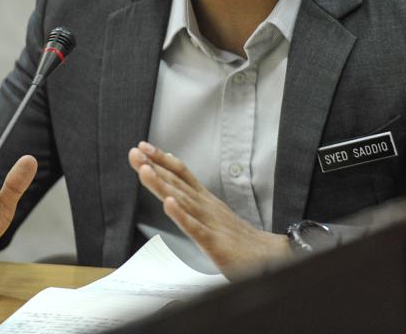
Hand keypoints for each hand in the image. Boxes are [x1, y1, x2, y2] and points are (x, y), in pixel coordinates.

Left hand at [128, 141, 289, 278]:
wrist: (269, 256)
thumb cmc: (239, 239)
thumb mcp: (214, 214)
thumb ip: (194, 200)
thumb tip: (175, 184)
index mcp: (205, 200)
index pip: (181, 175)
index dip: (161, 160)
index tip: (143, 148)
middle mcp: (206, 207)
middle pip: (178, 183)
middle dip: (154, 167)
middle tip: (136, 153)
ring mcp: (211, 223)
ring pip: (183, 201)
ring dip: (163, 185)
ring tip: (145, 170)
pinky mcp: (215, 243)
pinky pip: (195, 228)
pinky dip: (182, 216)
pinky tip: (169, 205)